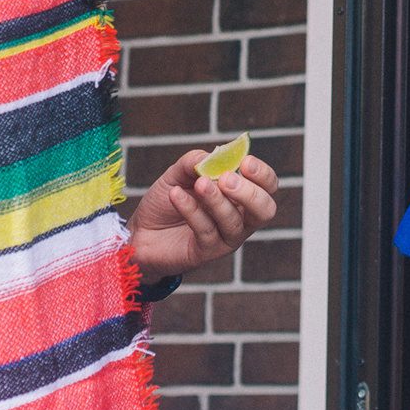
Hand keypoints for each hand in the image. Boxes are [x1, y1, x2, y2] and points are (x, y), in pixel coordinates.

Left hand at [129, 148, 278, 279]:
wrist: (142, 230)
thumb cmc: (168, 200)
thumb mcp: (179, 174)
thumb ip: (196, 161)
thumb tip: (212, 157)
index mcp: (241, 197)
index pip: (268, 187)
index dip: (263, 175)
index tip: (246, 162)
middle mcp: (240, 219)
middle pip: (264, 210)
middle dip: (249, 193)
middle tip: (226, 178)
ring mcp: (225, 238)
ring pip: (234, 222)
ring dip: (217, 200)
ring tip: (199, 184)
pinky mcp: (205, 252)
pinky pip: (205, 230)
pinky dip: (192, 210)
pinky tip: (176, 196)